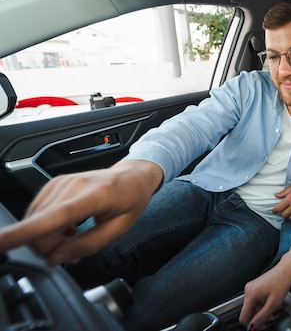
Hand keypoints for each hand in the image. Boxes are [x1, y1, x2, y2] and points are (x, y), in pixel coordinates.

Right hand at [0, 160, 161, 264]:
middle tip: (74, 252)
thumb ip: (88, 245)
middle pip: (39, 226)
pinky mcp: (53, 184)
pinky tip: (67, 229)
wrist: (133, 176)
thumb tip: (56, 258)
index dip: (25, 232)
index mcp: (94, 195)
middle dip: (49, 248)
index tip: (0, 242)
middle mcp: (72, 185)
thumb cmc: (131, 200)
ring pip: (34, 221)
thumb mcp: (120, 228)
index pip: (54, 217)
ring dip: (49, 238)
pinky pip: (38, 213)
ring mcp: (60, 182)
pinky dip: (47, 227)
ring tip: (74, 238)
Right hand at [239, 249, 290, 329]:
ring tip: (273, 308)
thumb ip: (262, 317)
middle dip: (260, 317)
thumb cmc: (281, 282)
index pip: (243, 317)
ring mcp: (251, 289)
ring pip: (253, 308)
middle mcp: (248, 291)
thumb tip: (253, 326)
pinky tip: (270, 303)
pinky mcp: (254, 288)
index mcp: (250, 294)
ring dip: (263, 311)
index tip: (260, 326)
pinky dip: (263, 305)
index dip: (252, 324)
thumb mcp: (273, 304)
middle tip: (271, 317)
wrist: (285, 270)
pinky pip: (256, 302)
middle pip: (249, 313)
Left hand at [272, 178, 290, 221]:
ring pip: (290, 218)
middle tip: (283, 210)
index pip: (279, 208)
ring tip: (289, 212)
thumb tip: (277, 195)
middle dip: (282, 212)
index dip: (274, 210)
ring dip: (289, 215)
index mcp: (290, 199)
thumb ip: (284, 192)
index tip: (274, 210)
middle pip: (284, 214)